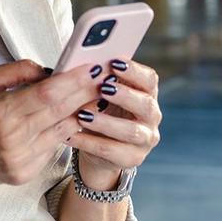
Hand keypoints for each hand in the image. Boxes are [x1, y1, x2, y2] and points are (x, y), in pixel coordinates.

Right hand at [0, 59, 106, 185]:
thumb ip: (18, 70)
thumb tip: (50, 70)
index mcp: (1, 110)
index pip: (47, 94)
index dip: (73, 82)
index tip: (92, 69)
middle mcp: (12, 136)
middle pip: (61, 112)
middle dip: (86, 94)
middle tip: (105, 80)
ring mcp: (21, 158)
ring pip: (63, 131)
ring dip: (82, 114)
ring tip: (95, 99)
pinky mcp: (26, 173)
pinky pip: (54, 148)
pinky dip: (64, 132)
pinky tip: (70, 120)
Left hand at [67, 59, 161, 187]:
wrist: (100, 147)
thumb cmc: (100, 110)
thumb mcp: (102, 94)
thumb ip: (99, 79)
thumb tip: (84, 62)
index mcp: (146, 94)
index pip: (149, 80)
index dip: (134, 71)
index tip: (114, 63)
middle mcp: (151, 116)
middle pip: (145, 105)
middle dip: (124, 95)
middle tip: (103, 88)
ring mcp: (145, 139)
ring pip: (130, 131)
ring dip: (106, 122)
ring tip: (83, 115)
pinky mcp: (132, 158)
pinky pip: (110, 151)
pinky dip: (88, 142)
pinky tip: (70, 135)